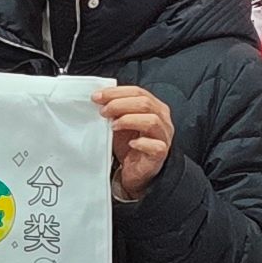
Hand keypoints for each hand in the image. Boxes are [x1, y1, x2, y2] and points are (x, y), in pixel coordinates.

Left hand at [97, 83, 174, 201]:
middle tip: (103, 111)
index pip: (138, 92)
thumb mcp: (121, 122)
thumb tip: (98, 97)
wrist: (134, 170)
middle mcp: (163, 119)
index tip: (97, 96)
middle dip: (119, 104)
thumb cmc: (129, 143)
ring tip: (113, 126)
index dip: (116, 92)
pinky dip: (142, 143)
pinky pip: (156, 146)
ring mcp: (164, 136)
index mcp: (154, 107)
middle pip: (145, 103)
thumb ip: (115, 109)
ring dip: (128, 120)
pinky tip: (130, 143)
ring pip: (152, 121)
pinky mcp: (160, 154)